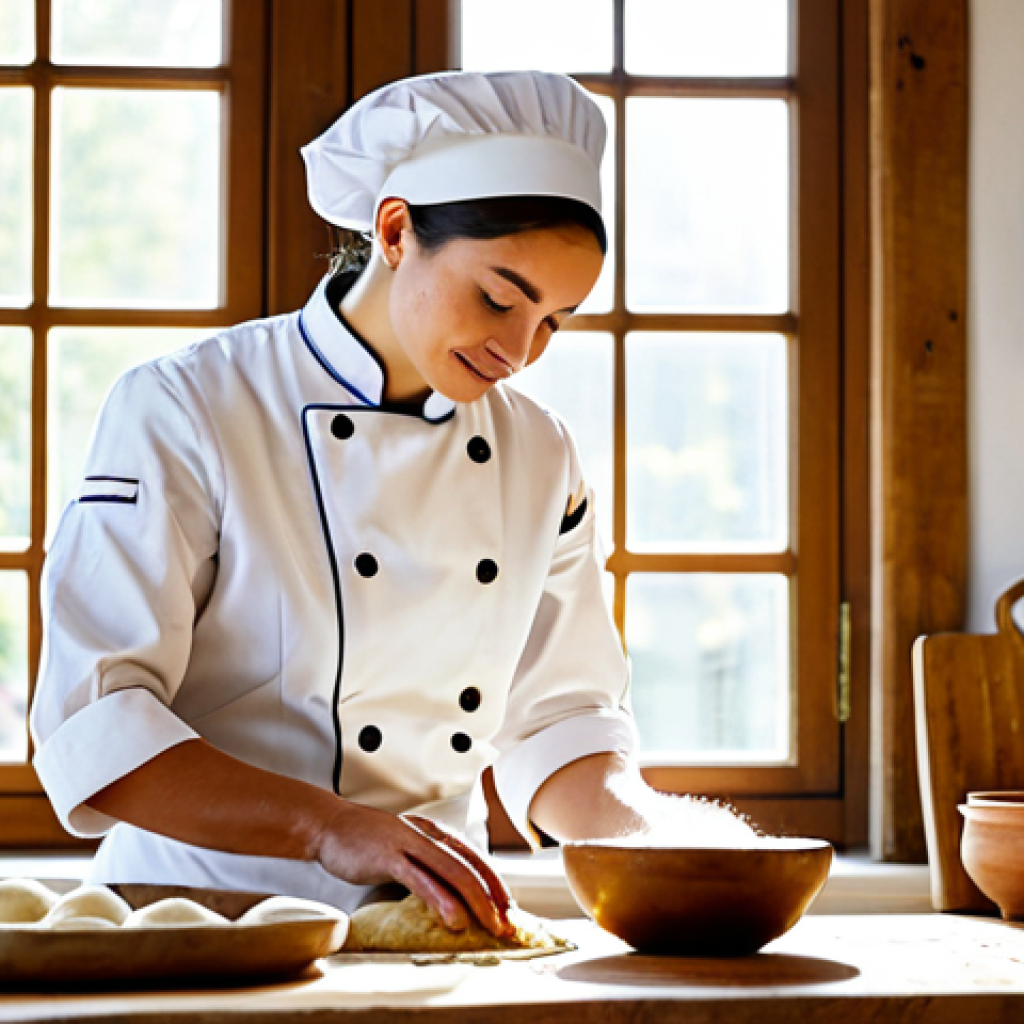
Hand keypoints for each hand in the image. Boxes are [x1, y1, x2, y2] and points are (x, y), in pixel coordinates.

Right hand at [314, 801, 511, 935]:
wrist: (329, 824)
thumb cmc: (365, 840)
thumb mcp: (404, 849)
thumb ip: (425, 865)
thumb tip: (447, 893)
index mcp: (434, 832)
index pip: (474, 857)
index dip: (495, 882)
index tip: (508, 907)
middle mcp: (427, 834)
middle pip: (470, 866)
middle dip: (493, 897)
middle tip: (506, 924)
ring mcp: (409, 844)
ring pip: (453, 872)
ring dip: (476, 901)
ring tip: (490, 925)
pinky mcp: (389, 857)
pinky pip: (422, 880)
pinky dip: (441, 900)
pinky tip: (453, 918)